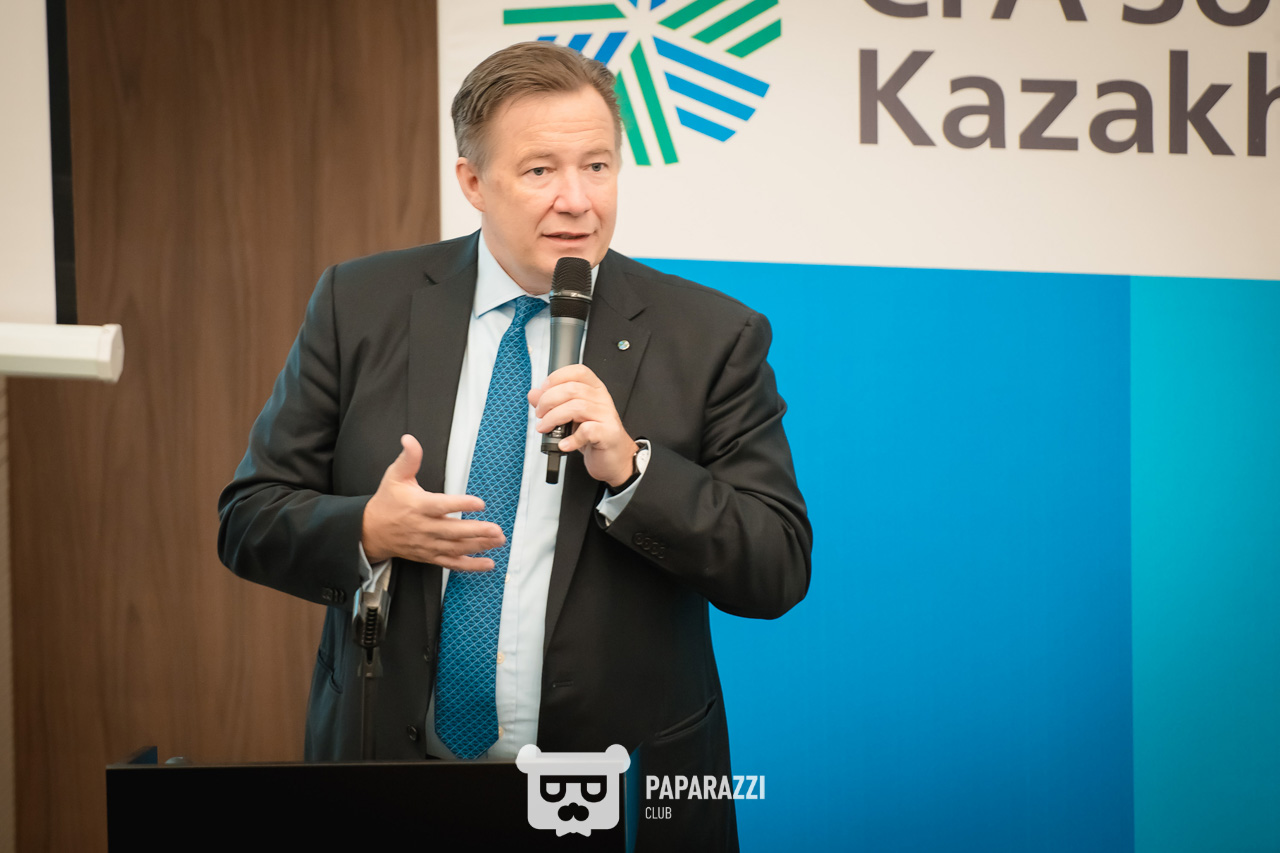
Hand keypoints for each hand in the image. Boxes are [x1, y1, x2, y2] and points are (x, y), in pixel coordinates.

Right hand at [361, 434, 504, 567]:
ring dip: (479, 545)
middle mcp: (424, 527)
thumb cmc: (387, 502)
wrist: (371, 532)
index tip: (479, 503)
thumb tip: (410, 440)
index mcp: (418, 506)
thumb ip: (408, 458)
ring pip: (455, 548)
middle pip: (452, 531)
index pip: (441, 506)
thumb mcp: (395, 476)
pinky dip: (470, 565)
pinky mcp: (430, 556)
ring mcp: (427, 544)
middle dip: (476, 531)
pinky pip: (451, 563)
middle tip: (496, 529)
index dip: (461, 504)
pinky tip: (488, 564)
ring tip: (498, 540)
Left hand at [528, 364, 637, 487]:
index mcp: (594, 390)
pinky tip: (564, 444)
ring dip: (554, 418)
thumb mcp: (570, 416)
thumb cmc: (593, 435)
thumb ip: (551, 403)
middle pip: (572, 389)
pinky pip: (587, 430)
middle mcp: (602, 399)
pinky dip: (571, 439)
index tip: (543, 390)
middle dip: (548, 400)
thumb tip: (534, 394)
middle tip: (540, 414)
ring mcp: (606, 415)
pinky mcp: (608, 433)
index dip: (557, 377)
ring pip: (577, 407)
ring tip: (546, 428)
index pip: (578, 371)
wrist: (612, 457)